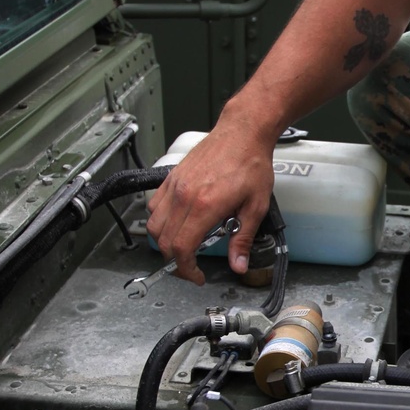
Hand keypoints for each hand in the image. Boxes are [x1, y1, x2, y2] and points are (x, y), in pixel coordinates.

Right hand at [146, 117, 275, 282]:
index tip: (196, 276)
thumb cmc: (251, 164)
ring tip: (183, 246)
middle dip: (176, 261)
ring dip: (165, 242)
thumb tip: (238, 264)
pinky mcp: (171, 178)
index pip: (182, 249)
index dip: (186, 269)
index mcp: (205, 206)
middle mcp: (184, 196)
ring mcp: (174, 186)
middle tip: (191, 266)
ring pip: (154, 225)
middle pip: (164, 242)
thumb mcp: (255, 207)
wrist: (242, 133)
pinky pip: (154, 206)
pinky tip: (177, 224)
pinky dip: (160, 221)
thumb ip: (243, 239)